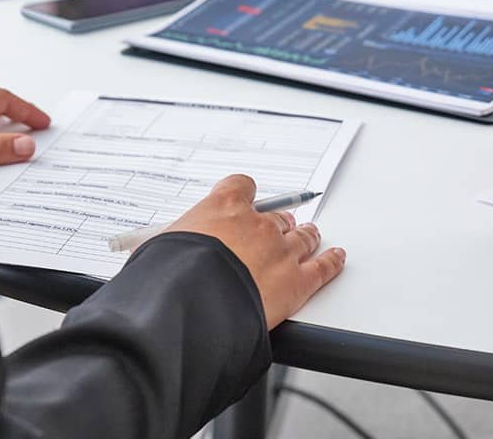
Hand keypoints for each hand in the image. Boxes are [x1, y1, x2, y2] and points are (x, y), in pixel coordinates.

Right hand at [168, 175, 346, 328]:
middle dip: (277, 223)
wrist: (194, 305)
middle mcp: (257, 224)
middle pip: (277, 216)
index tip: (244, 201)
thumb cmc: (170, 275)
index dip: (245, 195)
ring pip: (302, 237)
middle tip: (278, 228)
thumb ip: (171, 243)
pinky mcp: (297, 282)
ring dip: (305, 236)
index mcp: (224, 207)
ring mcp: (281, 251)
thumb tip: (156, 255)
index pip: (242, 187)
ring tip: (310, 236)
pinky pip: (322, 267)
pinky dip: (331, 262)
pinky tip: (336, 258)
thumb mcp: (158, 247)